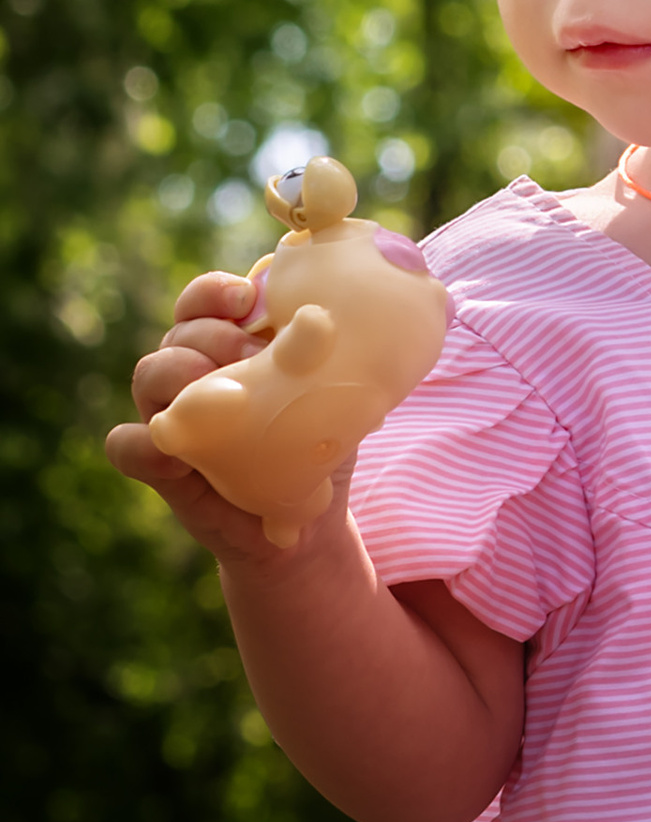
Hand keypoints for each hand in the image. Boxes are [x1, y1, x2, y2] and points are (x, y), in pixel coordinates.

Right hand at [107, 272, 352, 567]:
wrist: (308, 527)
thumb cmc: (317, 452)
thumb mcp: (335, 406)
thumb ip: (335, 370)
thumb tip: (355, 337)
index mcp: (228, 349)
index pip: (203, 304)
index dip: (213, 293)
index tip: (246, 299)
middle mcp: (192, 375)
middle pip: (179, 335)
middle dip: (214, 337)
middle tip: (253, 359)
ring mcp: (171, 418)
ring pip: (149, 375)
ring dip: (179, 374)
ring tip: (225, 396)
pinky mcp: (160, 466)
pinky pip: (125, 446)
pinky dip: (140, 444)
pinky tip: (170, 448)